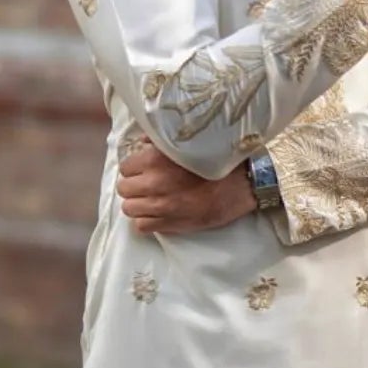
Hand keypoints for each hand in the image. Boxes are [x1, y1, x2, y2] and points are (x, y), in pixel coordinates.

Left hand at [117, 139, 256, 234]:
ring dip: (138, 203)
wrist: (243, 182)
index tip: (144, 168)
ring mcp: (161, 206)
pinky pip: (142, 226)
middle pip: (124, 189)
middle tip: (147, 183)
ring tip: (151, 199)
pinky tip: (158, 214)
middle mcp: (154, 183)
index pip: (125, 167)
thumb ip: (160, 140)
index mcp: (154, 160)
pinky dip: (146, 221)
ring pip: (129, 209)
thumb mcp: (189, 141)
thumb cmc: (218, 158)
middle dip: (133, 186)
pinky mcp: (171, 224)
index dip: (135, 167)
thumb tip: (142, 143)